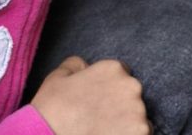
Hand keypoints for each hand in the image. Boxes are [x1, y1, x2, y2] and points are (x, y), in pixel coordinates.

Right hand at [30, 56, 151, 134]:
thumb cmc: (52, 110)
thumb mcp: (58, 77)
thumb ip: (77, 64)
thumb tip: (85, 66)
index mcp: (113, 68)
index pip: (121, 75)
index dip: (109, 89)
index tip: (99, 101)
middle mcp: (131, 86)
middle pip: (132, 96)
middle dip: (119, 106)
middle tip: (100, 118)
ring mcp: (139, 113)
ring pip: (138, 118)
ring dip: (126, 124)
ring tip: (104, 131)